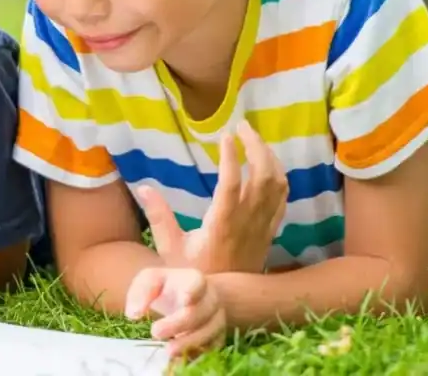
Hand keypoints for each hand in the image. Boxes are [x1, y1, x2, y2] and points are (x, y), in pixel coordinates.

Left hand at [125, 266, 226, 358]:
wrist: (193, 298)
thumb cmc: (168, 288)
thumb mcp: (151, 280)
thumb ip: (141, 292)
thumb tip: (133, 314)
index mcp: (194, 280)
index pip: (197, 283)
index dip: (193, 290)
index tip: (184, 299)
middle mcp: (210, 299)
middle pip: (200, 311)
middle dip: (179, 323)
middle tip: (155, 332)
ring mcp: (216, 319)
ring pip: (209, 332)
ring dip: (189, 342)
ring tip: (168, 351)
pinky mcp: (217, 337)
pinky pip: (212, 347)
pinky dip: (198, 354)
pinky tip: (182, 358)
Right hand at [136, 122, 286, 273]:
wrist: (227, 301)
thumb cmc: (194, 275)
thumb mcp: (169, 248)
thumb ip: (158, 216)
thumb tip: (144, 188)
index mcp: (221, 224)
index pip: (232, 183)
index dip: (231, 156)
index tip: (224, 135)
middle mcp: (247, 222)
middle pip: (262, 176)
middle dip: (256, 146)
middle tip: (242, 126)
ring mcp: (263, 226)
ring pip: (277, 183)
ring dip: (269, 156)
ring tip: (254, 139)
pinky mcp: (270, 230)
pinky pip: (283, 197)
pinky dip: (278, 175)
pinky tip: (268, 164)